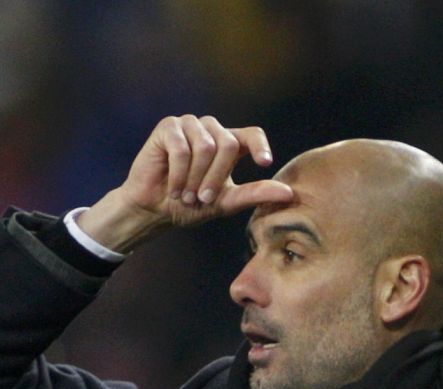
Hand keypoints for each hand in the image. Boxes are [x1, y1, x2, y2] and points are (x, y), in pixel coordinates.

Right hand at [79, 114, 294, 252]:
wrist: (154, 210)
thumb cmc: (189, 206)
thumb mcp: (226, 203)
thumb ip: (255, 195)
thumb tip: (289, 193)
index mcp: (228, 144)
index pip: (251, 134)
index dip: (259, 146)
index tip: (265, 162)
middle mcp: (211, 130)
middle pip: (227, 144)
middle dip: (216, 177)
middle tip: (202, 199)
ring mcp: (189, 125)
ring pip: (205, 146)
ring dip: (195, 178)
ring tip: (185, 194)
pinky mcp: (168, 127)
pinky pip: (181, 148)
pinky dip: (178, 174)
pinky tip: (172, 186)